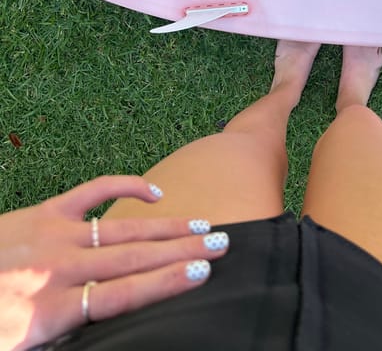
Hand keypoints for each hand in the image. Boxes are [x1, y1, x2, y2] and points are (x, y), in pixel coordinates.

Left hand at [0, 176, 228, 350]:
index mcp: (52, 311)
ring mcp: (55, 234)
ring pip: (123, 229)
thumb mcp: (18, 348)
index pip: (124, 296)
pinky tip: (154, 192)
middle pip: (135, 259)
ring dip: (166, 227)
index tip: (201, 274)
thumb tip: (104, 332)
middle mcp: (61, 269)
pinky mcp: (45, 212)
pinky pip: (93, 192)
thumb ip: (61, 339)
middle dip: (182, 251)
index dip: (166, 283)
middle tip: (221, 244)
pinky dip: (125, 186)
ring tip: (202, 226)